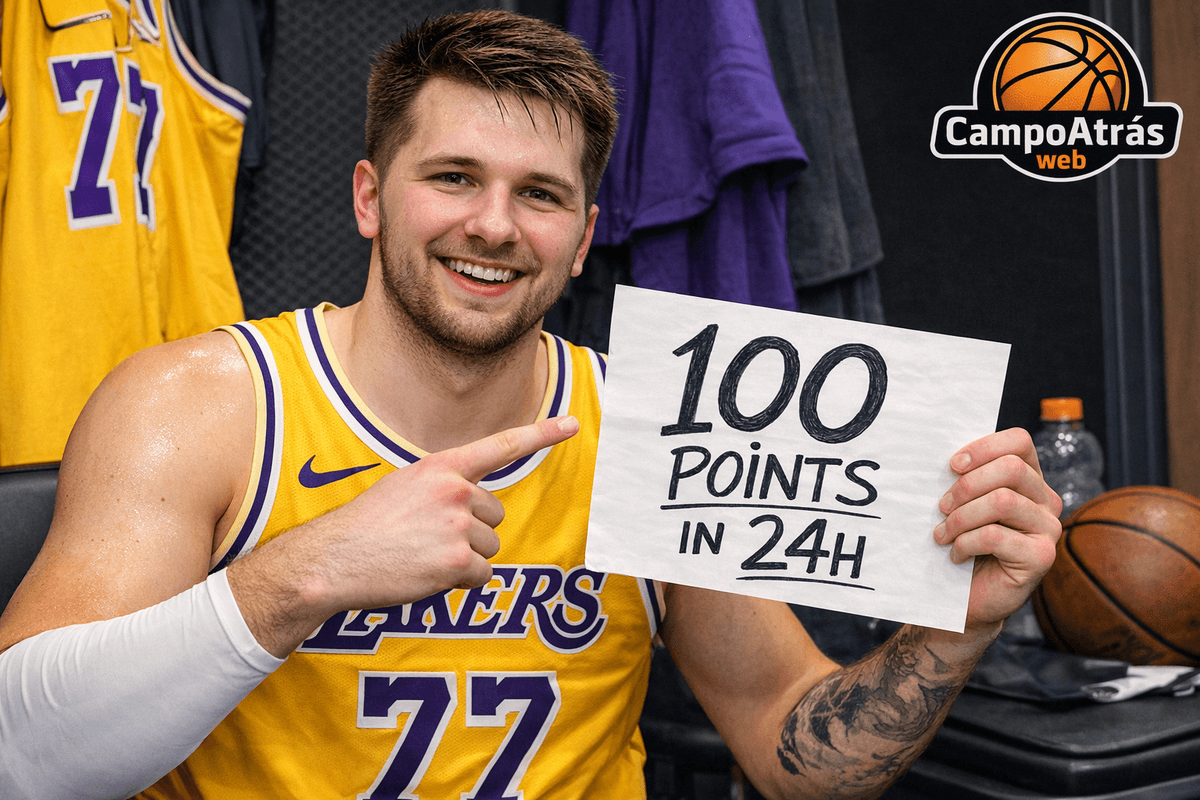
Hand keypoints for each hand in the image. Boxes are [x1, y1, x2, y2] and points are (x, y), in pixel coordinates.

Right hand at [229, 416, 579, 655]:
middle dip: (471, 532)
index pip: (501, 445)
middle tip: (427, 538)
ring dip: (464, 558)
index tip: (574, 423)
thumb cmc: (368, 526)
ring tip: (422, 555)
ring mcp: (457, 526)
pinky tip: (426, 574)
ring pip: (490, 546)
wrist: (334, 560)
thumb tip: (480, 507)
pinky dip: (460, 582)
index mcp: (442, 467)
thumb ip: (445, 487)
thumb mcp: (405, 487)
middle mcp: (455, 491)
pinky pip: (482, 574)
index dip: (542, 433)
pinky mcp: (457, 561)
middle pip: (495, 515)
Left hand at [933, 427, 1061, 630]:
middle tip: (941, 507)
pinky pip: (995, 536)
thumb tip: (947, 460)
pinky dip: (965, 543)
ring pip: (1002, 501)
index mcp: (1029, 479)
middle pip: (1011, 468)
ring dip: (961, 518)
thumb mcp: (963, 504)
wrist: (970, 596)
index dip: (985, 447)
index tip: (952, 466)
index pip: (1019, 442)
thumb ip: (965, 479)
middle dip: (967, 485)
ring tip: (942, 534)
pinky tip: (956, 555)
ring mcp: (1049, 528)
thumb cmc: (963, 543)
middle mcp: (1046, 500)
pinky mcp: (1042, 556)